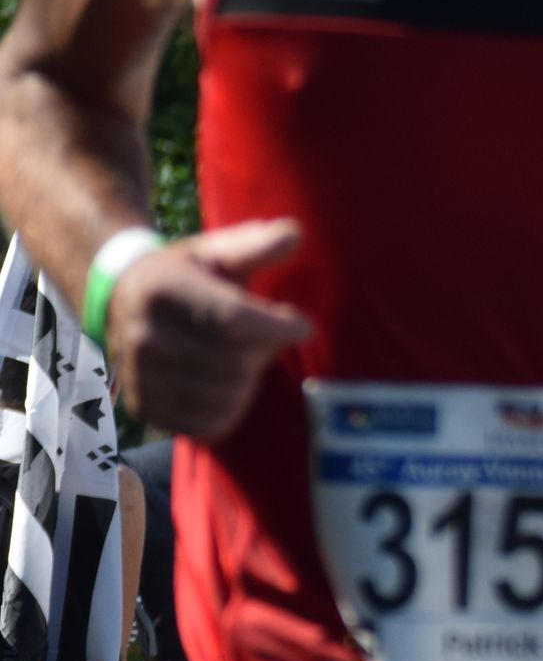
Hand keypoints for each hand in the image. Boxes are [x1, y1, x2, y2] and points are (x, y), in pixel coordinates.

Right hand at [102, 219, 315, 440]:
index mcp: (163, 291)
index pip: (232, 319)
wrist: (120, 302)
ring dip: (249, 380)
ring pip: (226, 397)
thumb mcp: (216, 251)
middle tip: (265, 336)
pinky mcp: (146, 408)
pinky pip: (209, 424)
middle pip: (235, 363)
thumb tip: (295, 235)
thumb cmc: (185, 275)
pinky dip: (231, 408)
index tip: (304, 326)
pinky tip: (228, 383)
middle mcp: (144, 336)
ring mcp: (141, 376)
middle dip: (263, 350)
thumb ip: (257, 244)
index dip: (277, 327)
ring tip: (242, 356)